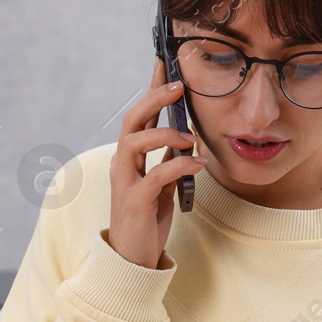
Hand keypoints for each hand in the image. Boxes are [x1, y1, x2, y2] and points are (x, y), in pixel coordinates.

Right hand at [108, 58, 204, 268]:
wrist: (133, 257)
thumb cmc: (145, 219)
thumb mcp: (162, 184)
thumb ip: (168, 160)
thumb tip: (186, 139)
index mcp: (130, 156)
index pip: (140, 114)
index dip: (151, 88)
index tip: (165, 63)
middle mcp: (123, 163)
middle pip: (133, 119)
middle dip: (154, 98)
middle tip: (179, 85)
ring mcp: (125, 181)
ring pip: (134, 141)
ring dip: (165, 133)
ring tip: (191, 138)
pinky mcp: (134, 201)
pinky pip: (155, 175)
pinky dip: (178, 165)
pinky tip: (197, 165)